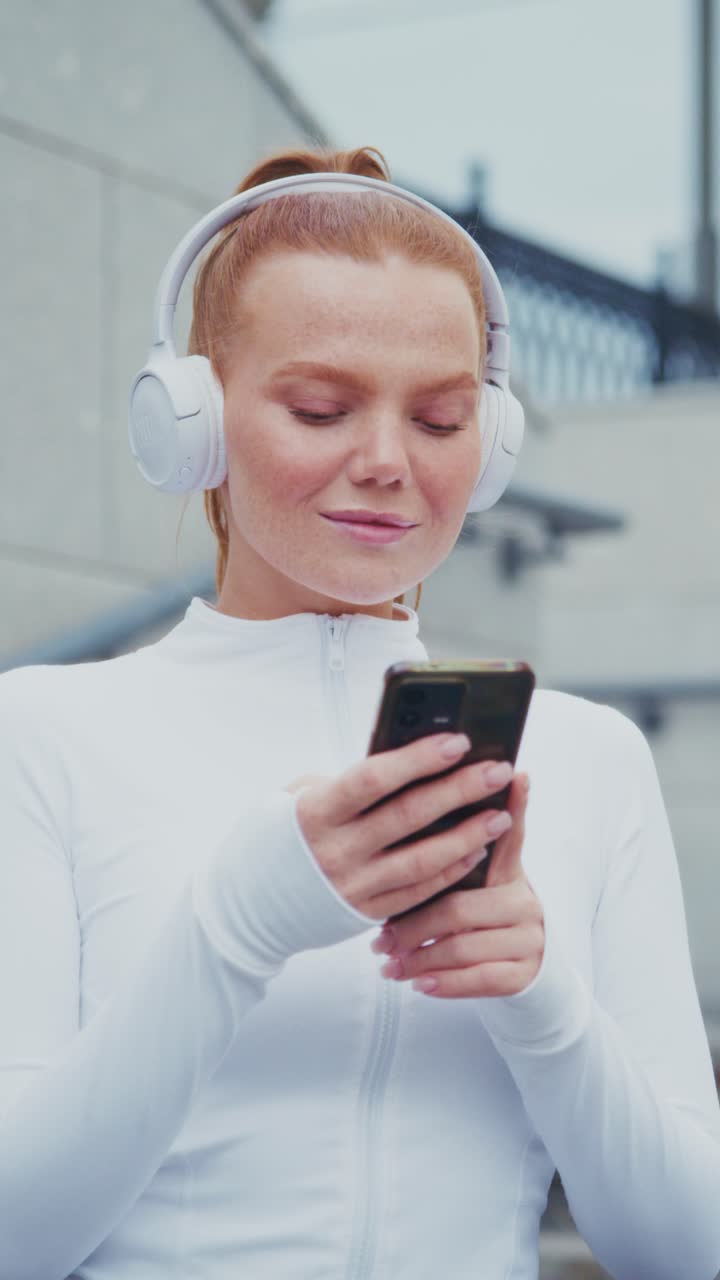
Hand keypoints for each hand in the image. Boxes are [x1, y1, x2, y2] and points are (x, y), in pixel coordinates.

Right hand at [284, 733, 517, 921]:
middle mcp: (335, 850)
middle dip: (459, 790)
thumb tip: (409, 760)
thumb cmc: (286, 832)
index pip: (374, 779)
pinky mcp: (365, 913)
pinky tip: (477, 849)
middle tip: (497, 770)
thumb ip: (350, 782)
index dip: (418, 759)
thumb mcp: (302, 796)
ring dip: (467, 835)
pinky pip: (418, 892)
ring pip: (422, 859)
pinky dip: (451, 870)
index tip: (459, 741)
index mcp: (316, 811)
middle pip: (408, 816)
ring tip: (500, 814)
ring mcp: (352, 886)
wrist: (250, 901)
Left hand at [370, 772, 545, 997]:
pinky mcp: (525, 973)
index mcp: (507, 871)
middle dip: (414, 924)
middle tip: (379, 936)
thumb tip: (412, 808)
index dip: (516, 804)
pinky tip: (418, 984)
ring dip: (419, 958)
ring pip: (464, 947)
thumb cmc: (475, 916)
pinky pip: (479, 979)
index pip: (511, 833)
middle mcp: (524, 899)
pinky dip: (444, 984)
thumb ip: (448, 857)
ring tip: (387, 962)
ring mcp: (529, 937)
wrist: (519, 967)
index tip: (515, 774)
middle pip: (461, 907)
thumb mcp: (469, 884)